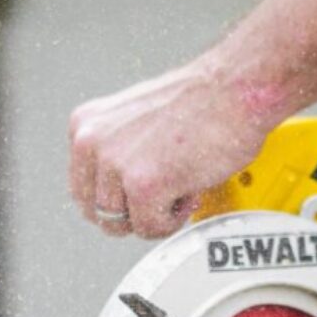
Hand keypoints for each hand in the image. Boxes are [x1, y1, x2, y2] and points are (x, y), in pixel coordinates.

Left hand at [68, 58, 269, 238]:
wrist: (234, 88)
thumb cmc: (200, 100)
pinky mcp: (143, 185)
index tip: (138, 196)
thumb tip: (117, 186)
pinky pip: (150, 227)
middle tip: (162, 197)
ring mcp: (115, 164)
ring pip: (123, 224)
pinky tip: (187, 191)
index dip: (116, 199)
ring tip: (178, 189)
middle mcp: (92, 142)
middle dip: (132, 212)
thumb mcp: (136, 118)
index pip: (82, 189)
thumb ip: (117, 150)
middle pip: (98, 212)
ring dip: (154, 215)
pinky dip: (173, 220)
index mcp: (86, 125)